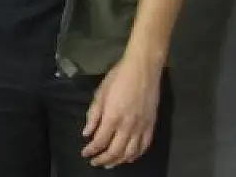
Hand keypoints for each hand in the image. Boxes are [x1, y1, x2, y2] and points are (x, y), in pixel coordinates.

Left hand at [81, 53, 162, 167]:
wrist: (143, 70)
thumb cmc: (118, 78)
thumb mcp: (100, 94)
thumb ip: (93, 116)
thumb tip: (87, 134)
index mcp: (113, 117)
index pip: (100, 141)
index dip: (91, 150)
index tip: (85, 153)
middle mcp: (128, 126)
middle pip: (115, 151)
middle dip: (103, 159)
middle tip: (94, 163)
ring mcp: (141, 127)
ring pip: (130, 152)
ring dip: (118, 161)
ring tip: (109, 164)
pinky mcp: (151, 126)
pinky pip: (144, 147)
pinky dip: (136, 155)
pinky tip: (128, 158)